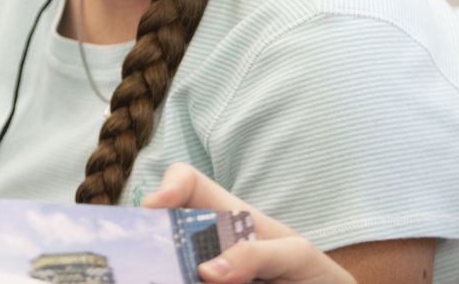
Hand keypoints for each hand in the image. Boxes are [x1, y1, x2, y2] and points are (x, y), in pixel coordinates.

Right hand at [141, 164, 356, 283]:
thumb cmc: (313, 273)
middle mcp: (208, 246)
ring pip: (168, 269)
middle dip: (147, 242)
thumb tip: (207, 271)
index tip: (155, 207)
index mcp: (229, 218)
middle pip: (162, 231)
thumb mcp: (296, 256)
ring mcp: (205, 274)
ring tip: (157, 279)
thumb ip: (257, 255)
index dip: (169, 185)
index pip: (188, 183)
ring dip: (160, 273)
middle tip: (145, 265)